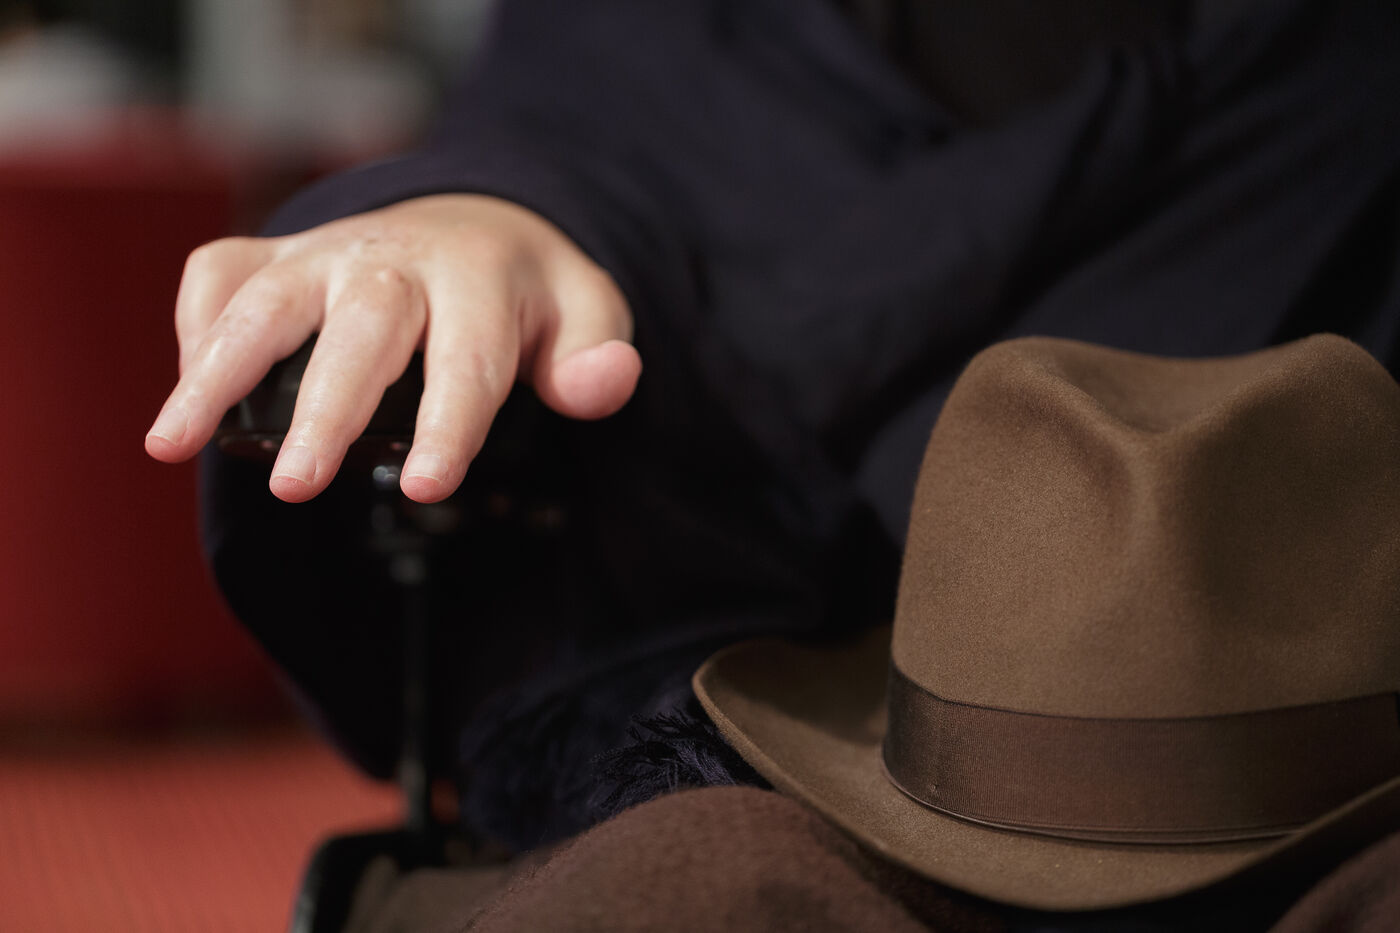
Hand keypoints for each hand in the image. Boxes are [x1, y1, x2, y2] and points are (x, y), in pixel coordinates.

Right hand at [145, 194, 640, 502]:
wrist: (479, 219)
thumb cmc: (528, 293)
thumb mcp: (587, 316)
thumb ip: (596, 357)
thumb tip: (601, 386)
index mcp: (482, 279)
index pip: (468, 359)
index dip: (447, 425)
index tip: (423, 485)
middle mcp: (398, 259)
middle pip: (360, 332)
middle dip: (325, 408)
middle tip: (296, 486)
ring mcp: (329, 251)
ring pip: (266, 301)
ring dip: (215, 370)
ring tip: (171, 444)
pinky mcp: (280, 252)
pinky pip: (221, 272)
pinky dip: (193, 326)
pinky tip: (186, 394)